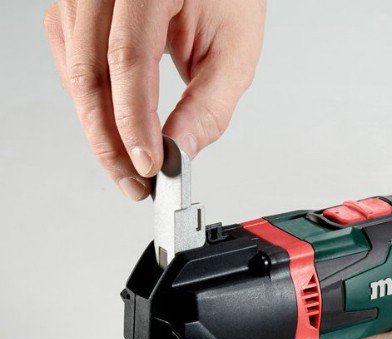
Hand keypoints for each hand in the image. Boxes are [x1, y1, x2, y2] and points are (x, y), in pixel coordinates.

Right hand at [44, 0, 265, 199]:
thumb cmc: (228, 0)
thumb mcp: (234, 54)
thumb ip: (208, 106)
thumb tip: (179, 152)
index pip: (129, 57)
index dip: (134, 121)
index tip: (147, 166)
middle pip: (92, 72)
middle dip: (111, 141)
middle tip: (134, 183)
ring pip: (77, 76)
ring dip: (100, 131)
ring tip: (128, 167)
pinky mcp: (77, 17)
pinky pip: (73, 70)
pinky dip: (94, 109)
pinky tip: (114, 131)